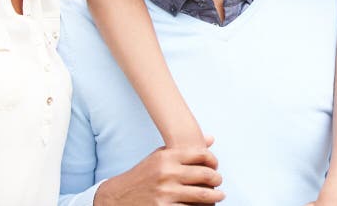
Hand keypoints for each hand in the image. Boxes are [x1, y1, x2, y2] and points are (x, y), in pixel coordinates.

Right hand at [94, 143, 223, 205]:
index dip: (213, 161)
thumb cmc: (143, 175)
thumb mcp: (160, 156)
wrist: (117, 197)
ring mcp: (165, 192)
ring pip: (202, 195)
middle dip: (217, 180)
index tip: (215, 166)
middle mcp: (167, 173)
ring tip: (218, 196)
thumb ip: (185, 149)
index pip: (202, 155)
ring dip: (215, 197)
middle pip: (206, 175)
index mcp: (167, 157)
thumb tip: (211, 139)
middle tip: (218, 182)